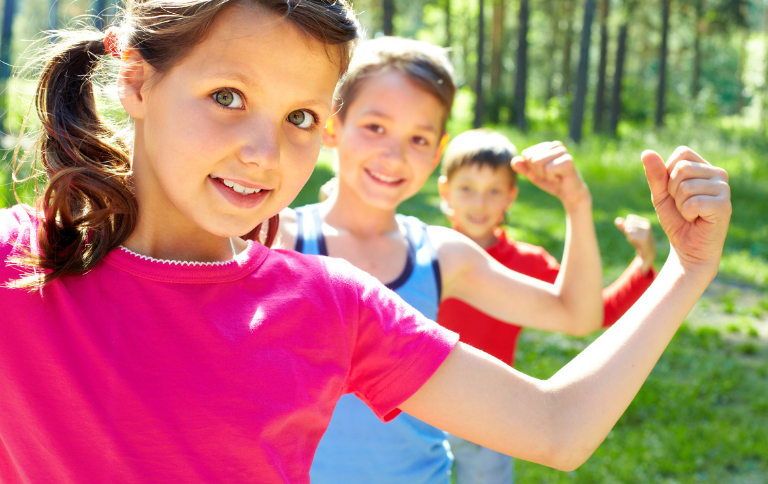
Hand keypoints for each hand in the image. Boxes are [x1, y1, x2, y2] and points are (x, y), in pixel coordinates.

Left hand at [511, 141, 589, 209]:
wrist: (569, 194)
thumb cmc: (552, 182)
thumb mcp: (534, 175)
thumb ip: (523, 168)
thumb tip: (513, 161)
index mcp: (547, 146)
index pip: (526, 154)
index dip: (532, 168)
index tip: (544, 172)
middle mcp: (556, 145)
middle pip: (532, 158)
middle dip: (538, 171)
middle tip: (551, 175)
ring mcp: (563, 151)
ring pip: (538, 162)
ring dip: (545, 174)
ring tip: (556, 176)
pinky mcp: (568, 160)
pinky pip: (548, 169)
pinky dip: (552, 177)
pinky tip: (561, 178)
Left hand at [615, 214, 654, 272]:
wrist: (648, 252)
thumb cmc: (639, 240)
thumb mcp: (630, 231)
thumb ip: (623, 226)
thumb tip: (617, 220)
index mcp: (645, 222)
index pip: (630, 218)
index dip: (627, 225)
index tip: (634, 231)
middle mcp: (647, 226)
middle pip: (628, 223)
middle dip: (628, 230)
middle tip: (635, 236)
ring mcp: (646, 232)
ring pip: (629, 230)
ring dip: (629, 235)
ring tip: (636, 239)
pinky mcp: (644, 239)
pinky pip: (631, 237)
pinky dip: (631, 239)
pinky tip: (636, 242)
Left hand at [642, 147, 730, 279]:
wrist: (688, 247)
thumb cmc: (676, 219)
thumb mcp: (660, 195)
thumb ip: (655, 174)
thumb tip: (646, 152)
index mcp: (704, 167)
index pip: (682, 153)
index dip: (669, 173)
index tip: (674, 191)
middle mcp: (718, 174)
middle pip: (682, 168)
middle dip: (672, 191)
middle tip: (682, 205)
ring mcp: (724, 189)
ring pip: (686, 187)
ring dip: (680, 204)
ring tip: (690, 213)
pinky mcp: (724, 205)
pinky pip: (693, 202)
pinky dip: (687, 213)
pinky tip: (697, 219)